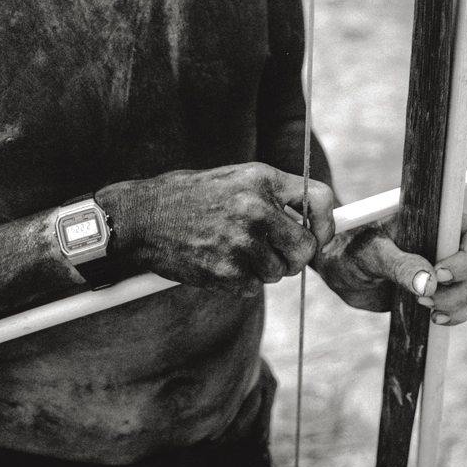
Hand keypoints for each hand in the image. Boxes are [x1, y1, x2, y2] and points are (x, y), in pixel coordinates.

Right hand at [98, 163, 335, 295]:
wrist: (141, 218)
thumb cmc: (185, 196)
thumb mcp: (231, 178)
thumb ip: (270, 195)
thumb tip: (310, 220)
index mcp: (260, 178)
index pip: (320, 198)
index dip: (325, 223)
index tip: (317, 235)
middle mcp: (256, 208)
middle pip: (305, 248)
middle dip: (293, 257)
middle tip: (273, 253)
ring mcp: (242, 242)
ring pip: (278, 272)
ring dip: (261, 269)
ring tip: (230, 250)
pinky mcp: (228, 272)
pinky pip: (252, 288)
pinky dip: (239, 282)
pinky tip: (215, 261)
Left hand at [317, 139, 466, 315]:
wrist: (342, 277)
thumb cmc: (349, 253)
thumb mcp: (367, 256)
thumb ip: (398, 265)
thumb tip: (431, 282)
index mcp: (422, 208)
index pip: (454, 179)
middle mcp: (440, 229)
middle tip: (438, 277)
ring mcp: (446, 257)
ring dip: (456, 296)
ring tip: (422, 302)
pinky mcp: (445, 285)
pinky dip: (456, 312)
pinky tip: (433, 316)